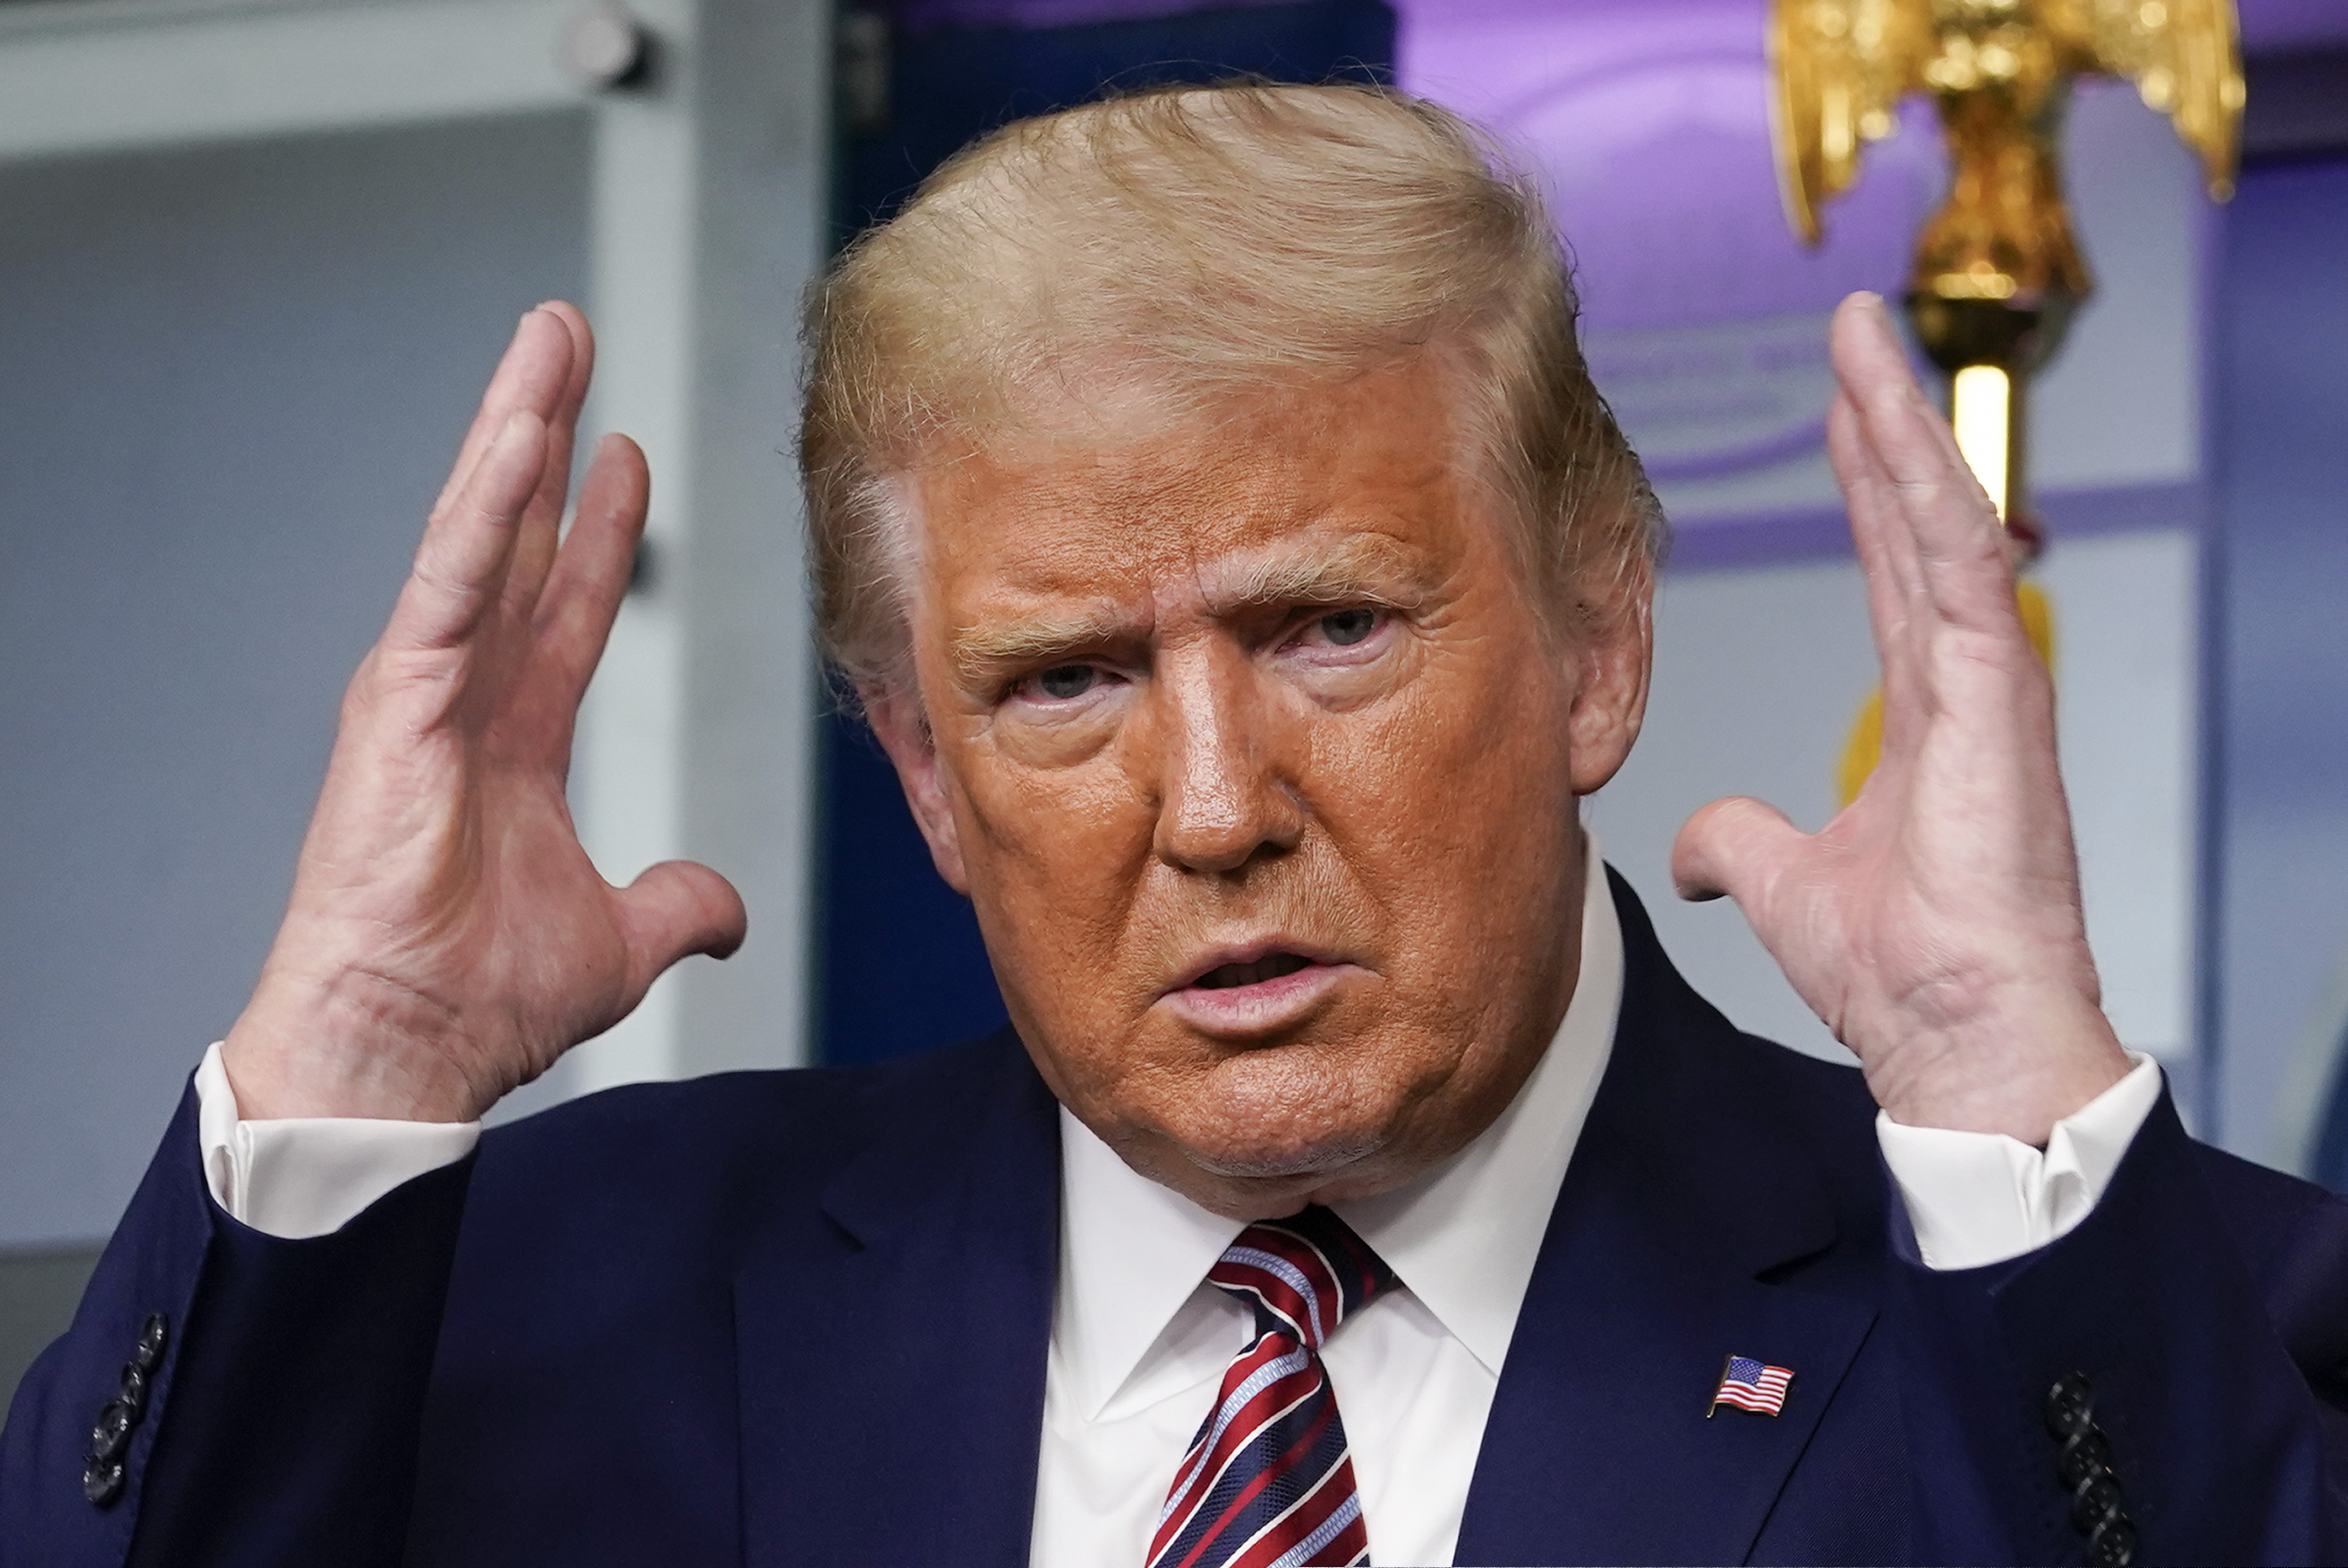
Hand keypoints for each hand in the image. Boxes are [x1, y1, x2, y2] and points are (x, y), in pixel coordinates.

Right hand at [220, 306, 746, 1122]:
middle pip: (511, 537)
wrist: (409, 1051)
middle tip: (567, 339)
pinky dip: (483, 509)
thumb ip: (678, 906)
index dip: (594, 530)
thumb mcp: (619, 938)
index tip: (624, 454)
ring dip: (515, 429)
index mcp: (509, 738)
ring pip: (478, 532)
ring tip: (550, 339)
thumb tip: (726, 911)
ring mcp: (422, 690)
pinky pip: (450, 583)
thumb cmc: (480, 1001)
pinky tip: (521, 435)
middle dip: (542, 436)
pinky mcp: (396, 702)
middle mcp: (462, 696)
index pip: (561, 605)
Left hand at [1671, 293, 2128, 1142]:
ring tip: (1863, 338)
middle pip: (1917, 520)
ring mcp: (1988, 683)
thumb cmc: (1896, 970)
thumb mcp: (1782, 882)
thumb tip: (1691, 848)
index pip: (1892, 566)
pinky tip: (1898, 423)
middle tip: (1853, 328)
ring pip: (1943, 519)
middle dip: (1883, 420)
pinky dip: (1930, 493)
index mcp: (1924, 710)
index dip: (1866, 483)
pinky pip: (1960, 568)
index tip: (1839, 409)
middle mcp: (1963, 680)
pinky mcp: (1997, 698)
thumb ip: (1737, 843)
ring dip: (1901, 425)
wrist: (1949, 1031)